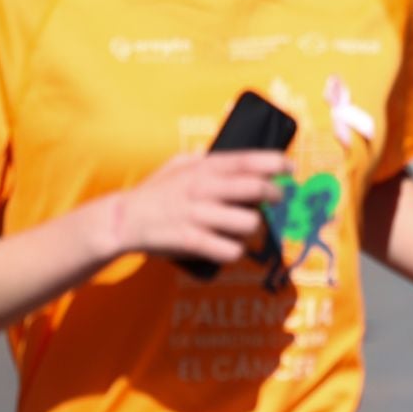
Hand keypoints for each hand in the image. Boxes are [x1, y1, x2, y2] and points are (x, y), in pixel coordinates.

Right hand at [113, 150, 287, 264]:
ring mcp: (198, 215)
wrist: (122, 219)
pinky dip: (235, 251)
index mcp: (203, 168)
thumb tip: (238, 160)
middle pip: (257, 189)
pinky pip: (229, 250)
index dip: (276, 163)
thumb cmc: (154, 191)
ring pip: (249, 223)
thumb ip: (207, 160)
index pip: (248, 160)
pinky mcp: (191, 241)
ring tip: (247, 227)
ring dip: (254, 227)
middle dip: (275, 195)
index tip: (290, 169)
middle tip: (276, 199)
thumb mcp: (178, 164)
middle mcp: (204, 189)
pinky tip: (231, 247)